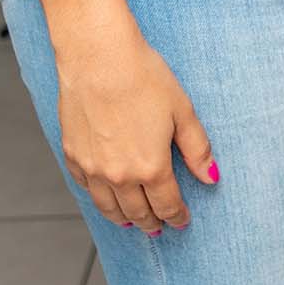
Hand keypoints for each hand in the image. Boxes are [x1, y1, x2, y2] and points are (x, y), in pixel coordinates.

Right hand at [52, 21, 216, 230]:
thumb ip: (197, 149)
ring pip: (108, 207)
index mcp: (151, 167)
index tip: (182, 221)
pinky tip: (103, 196)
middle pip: (137, 212)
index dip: (177, 217)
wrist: (98, 56)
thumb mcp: (182, 111)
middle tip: (158, 228)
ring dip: (123, 218)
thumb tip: (211, 177)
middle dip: (151, 222)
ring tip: (132, 223)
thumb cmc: (142, 77)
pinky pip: (85, 188)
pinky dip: (98, 198)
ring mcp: (92, 167)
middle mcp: (119, 175)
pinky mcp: (72, 154)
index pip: (167, 205)